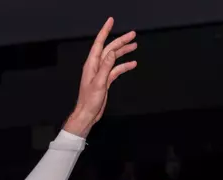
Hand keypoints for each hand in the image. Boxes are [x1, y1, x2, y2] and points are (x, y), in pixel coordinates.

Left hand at [63, 20, 137, 136]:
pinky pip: (116, 70)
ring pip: (114, 58)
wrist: (87, 114)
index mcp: (91, 65)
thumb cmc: (89, 101)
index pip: (99, 44)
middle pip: (109, 49)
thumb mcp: (98, 83)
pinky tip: (133, 63)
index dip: (105, 31)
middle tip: (133, 34)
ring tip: (135, 45)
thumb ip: (105, 67)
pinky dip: (124, 66)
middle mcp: (96, 66)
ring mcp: (101, 73)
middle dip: (120, 41)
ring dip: (124, 51)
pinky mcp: (105, 80)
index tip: (111, 21)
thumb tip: (112, 52)